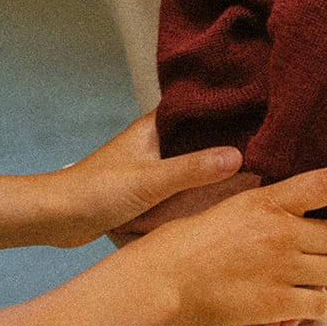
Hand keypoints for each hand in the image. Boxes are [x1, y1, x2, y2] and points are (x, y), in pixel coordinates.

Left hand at [45, 114, 248, 248]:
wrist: (55, 217)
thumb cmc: (94, 192)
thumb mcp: (151, 181)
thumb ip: (193, 170)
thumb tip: (240, 156)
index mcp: (154, 126)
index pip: (200, 108)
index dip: (231, 108)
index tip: (265, 111)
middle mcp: (155, 140)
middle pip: (201, 134)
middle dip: (230, 138)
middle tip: (271, 143)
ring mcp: (151, 164)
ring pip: (193, 159)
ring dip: (216, 164)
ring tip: (258, 166)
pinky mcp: (147, 188)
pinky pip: (183, 182)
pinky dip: (201, 186)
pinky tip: (223, 194)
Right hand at [136, 164, 326, 325]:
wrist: (162, 278)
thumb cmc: (184, 244)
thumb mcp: (229, 207)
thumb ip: (267, 209)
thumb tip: (297, 215)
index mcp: (267, 202)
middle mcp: (281, 232)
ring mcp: (281, 269)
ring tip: (312, 282)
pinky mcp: (277, 303)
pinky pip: (322, 306)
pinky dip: (318, 307)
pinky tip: (301, 304)